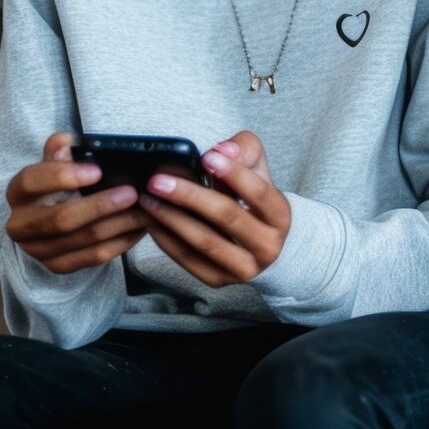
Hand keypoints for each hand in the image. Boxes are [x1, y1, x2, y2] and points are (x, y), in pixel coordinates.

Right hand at [4, 132, 149, 272]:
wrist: (56, 217)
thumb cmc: (63, 182)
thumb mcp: (60, 161)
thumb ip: (63, 149)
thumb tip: (71, 144)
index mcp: (18, 192)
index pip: (31, 182)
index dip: (63, 176)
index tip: (97, 171)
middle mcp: (20, 224)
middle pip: (62, 218)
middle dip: (102, 205)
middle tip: (132, 193)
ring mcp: (37, 249)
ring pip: (84, 239)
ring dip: (120, 224)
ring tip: (146, 209)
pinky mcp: (57, 266)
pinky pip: (95, 257)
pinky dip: (122, 241)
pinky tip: (140, 227)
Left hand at [137, 130, 291, 286]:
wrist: (265, 246)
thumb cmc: (255, 201)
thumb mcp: (259, 171)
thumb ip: (245, 151)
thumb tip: (223, 149)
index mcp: (281, 216)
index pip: (259, 193)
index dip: (234, 173)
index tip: (206, 156)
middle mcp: (267, 246)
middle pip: (227, 216)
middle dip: (189, 196)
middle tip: (158, 180)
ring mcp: (243, 268)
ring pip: (204, 241)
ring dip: (171, 218)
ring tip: (147, 199)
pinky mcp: (219, 280)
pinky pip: (188, 259)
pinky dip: (166, 238)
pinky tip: (152, 220)